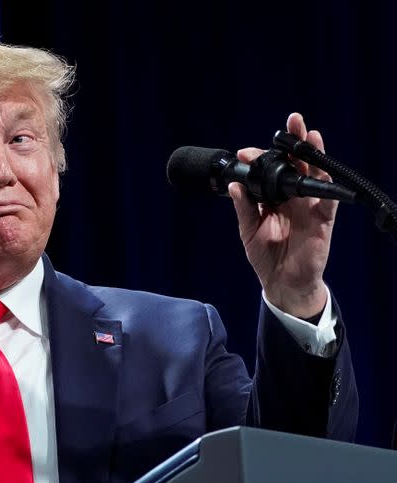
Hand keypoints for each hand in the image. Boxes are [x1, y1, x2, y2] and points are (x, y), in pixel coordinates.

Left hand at [229, 113, 334, 317]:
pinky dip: (326, 187)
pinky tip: (321, 173)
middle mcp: (292, 196)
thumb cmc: (266, 255)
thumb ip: (243, 207)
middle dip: (294, 142)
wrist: (281, 282)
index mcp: (273, 196)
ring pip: (314, 175)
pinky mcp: (322, 220)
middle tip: (292, 121)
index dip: (260, 158)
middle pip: (296, 163)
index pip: (269, 170)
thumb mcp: (248, 230)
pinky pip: (327, 201)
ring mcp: (308, 206)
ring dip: (313, 155)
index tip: (244, 152)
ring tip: (310, 135)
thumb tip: (234, 185)